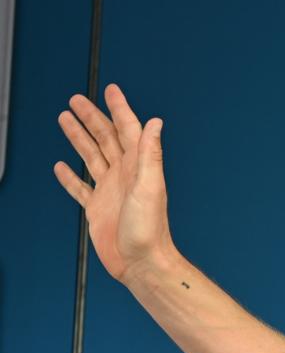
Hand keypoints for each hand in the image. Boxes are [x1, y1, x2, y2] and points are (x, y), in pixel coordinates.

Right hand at [52, 84, 175, 281]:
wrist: (142, 264)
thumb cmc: (149, 230)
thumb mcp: (150, 187)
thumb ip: (150, 154)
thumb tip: (156, 123)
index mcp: (138, 167)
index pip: (127, 130)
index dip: (119, 108)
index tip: (111, 89)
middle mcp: (124, 176)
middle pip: (104, 138)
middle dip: (91, 117)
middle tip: (76, 99)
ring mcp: (110, 191)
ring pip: (90, 157)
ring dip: (78, 138)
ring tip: (65, 119)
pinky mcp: (97, 209)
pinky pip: (80, 188)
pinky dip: (69, 177)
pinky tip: (60, 167)